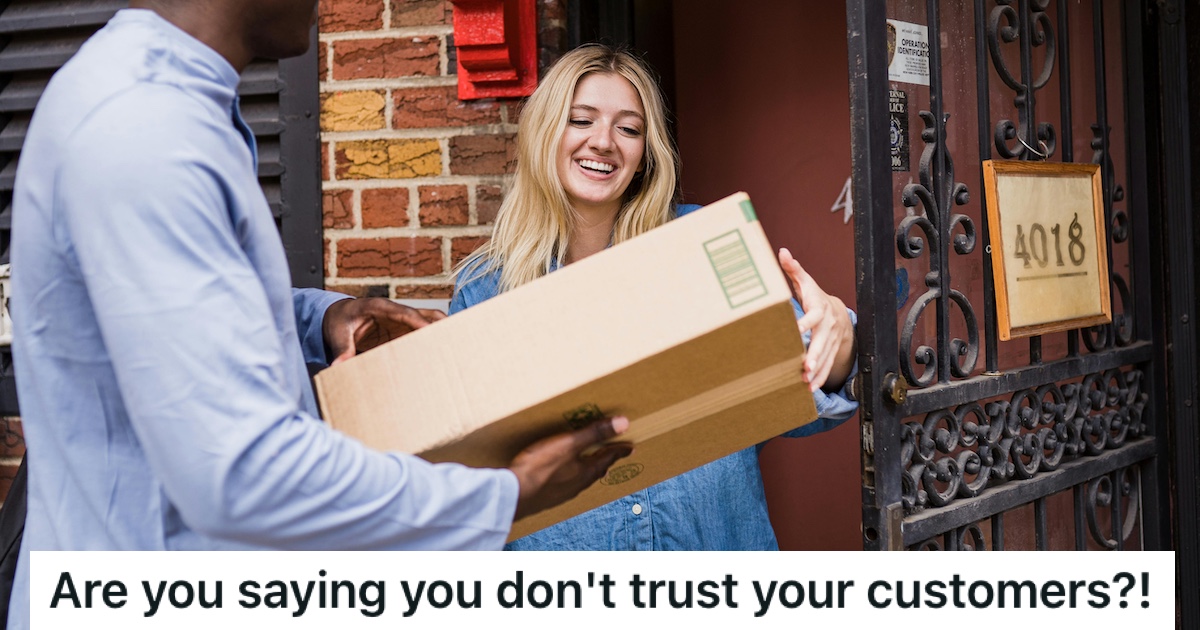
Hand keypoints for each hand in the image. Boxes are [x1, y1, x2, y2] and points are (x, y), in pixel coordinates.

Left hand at [323, 297, 446, 364]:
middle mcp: (395, 311)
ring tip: (459, 346)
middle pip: (424, 313)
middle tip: (456, 338)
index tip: (430, 331)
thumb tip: (338, 365)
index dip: (419, 321)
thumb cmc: (337, 321)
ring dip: (442, 331)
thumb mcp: (336, 334)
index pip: (404, 312)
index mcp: (378, 306)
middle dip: (440, 325)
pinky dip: (433, 340)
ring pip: (429, 321)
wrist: (337, 316)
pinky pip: (422, 332)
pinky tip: (444, 353)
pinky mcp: (403, 330)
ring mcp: (401, 320)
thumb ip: (341, 349)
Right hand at [508, 416, 632, 520]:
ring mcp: (562, 493)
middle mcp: (577, 485)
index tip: (630, 448)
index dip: (619, 450)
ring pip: (580, 479)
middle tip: (612, 454)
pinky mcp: (547, 496)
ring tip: (589, 464)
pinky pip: (565, 484)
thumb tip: (623, 423)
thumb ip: (594, 433)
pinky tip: (560, 475)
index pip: (608, 458)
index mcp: (585, 472)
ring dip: (587, 469)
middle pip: (595, 470)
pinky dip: (569, 476)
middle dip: (604, 460)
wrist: (514, 495)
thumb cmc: (540, 468)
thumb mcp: (568, 444)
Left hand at [778, 248, 855, 391]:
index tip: (794, 331)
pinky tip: (810, 389)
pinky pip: (829, 366)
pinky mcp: (832, 351)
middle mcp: (828, 326)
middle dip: (815, 355)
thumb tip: (782, 252)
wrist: (837, 310)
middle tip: (805, 368)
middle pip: (822, 342)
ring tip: (806, 384)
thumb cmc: (815, 296)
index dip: (804, 323)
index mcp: (819, 308)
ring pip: (827, 357)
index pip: (813, 316)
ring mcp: (832, 340)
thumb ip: (793, 269)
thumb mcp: (805, 281)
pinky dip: (821, 378)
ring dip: (818, 372)